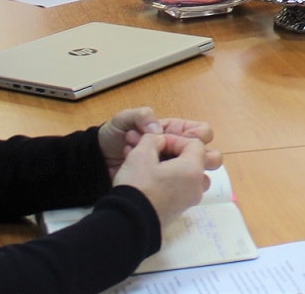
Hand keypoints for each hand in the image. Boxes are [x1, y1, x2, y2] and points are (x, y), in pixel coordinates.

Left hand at [99, 107, 220, 180]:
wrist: (97, 161)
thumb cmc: (113, 136)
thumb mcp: (124, 119)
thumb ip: (141, 116)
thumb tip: (157, 128)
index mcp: (174, 130)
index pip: (202, 132)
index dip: (198, 136)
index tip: (181, 141)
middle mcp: (177, 150)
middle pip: (207, 155)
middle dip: (200, 158)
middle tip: (179, 161)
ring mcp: (171, 170)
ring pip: (197, 175)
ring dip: (182, 173)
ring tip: (161, 171)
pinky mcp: (163, 186)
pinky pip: (178, 188)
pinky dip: (166, 183)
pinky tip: (147, 178)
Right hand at [111, 133, 210, 226]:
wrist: (127, 223)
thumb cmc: (137, 186)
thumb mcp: (141, 154)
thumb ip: (153, 139)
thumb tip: (160, 140)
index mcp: (193, 170)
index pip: (195, 143)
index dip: (176, 139)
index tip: (157, 143)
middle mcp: (197, 186)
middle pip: (198, 161)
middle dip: (180, 153)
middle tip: (160, 153)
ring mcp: (189, 201)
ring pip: (191, 176)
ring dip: (176, 168)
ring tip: (155, 166)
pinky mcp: (178, 211)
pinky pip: (181, 190)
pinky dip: (171, 182)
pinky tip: (151, 181)